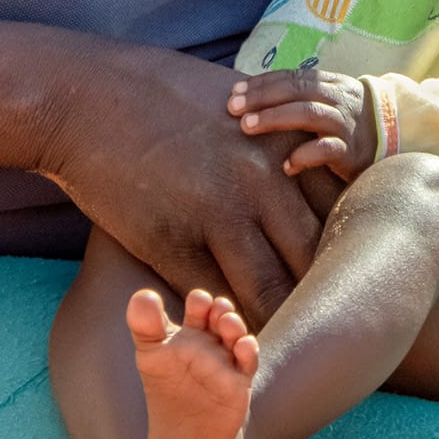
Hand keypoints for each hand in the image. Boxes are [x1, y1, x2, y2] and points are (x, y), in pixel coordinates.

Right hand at [35, 44, 329, 321]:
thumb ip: (279, 135)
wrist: (85, 101)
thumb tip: (315, 159)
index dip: (350, 245)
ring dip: (282, 320)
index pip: (340, 210)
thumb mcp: (238, 103)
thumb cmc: (161, 94)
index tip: (353, 270)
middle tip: (333, 322)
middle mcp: (261, 182)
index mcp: (282, 145)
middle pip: (316, 257)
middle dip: (327, 292)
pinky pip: (215, 299)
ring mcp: (216, 215)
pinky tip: (233, 337)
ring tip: (290, 344)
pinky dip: (227, 321)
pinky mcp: (172, 243)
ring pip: (272, 290)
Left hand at [231, 65, 375, 178]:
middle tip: (233, 107)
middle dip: (262, 97)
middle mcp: (338, 99)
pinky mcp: (352, 151)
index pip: (292, 77)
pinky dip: (305, 155)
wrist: (394, 138)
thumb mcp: (328, 101)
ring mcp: (346, 124)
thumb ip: (300, 97)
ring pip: (309, 114)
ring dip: (276, 118)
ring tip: (248, 126)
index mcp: (329, 84)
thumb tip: (253, 98)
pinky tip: (286, 165)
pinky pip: (328, 149)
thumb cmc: (348, 122)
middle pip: (297, 90)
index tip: (234, 92)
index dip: (262, 83)